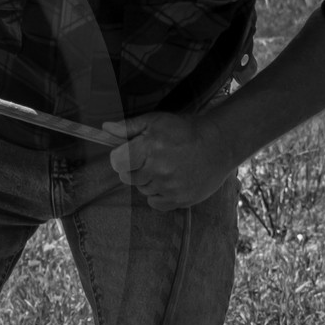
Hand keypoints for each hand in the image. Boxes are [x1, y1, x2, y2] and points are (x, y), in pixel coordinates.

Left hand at [104, 113, 234, 210]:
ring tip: (166, 167)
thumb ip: (128, 127)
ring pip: (142, 189)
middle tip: (152, 159)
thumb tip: (105, 128)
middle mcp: (159, 169)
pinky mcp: (180, 199)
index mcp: (149, 148)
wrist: (219, 144)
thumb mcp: (155, 121)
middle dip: (135, 168)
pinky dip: (159, 194)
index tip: (131, 153)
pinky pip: (155, 203)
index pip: (117, 162)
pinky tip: (170, 181)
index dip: (121, 157)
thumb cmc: (184, 130)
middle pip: (128, 177)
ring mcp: (170, 187)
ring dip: (148, 181)